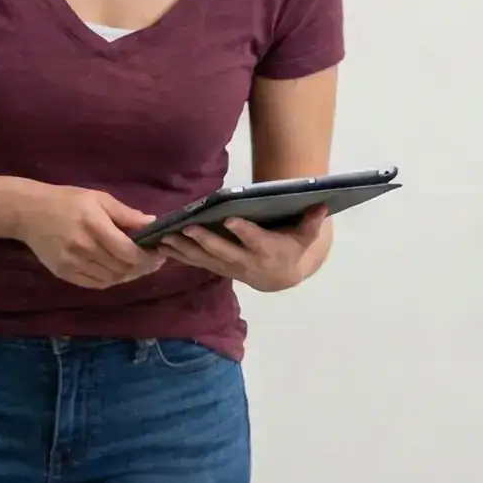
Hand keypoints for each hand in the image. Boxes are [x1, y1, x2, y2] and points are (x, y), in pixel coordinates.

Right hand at [21, 186, 163, 290]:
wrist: (28, 212)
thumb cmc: (66, 201)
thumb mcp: (98, 198)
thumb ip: (126, 214)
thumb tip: (152, 223)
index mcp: (94, 225)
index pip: (128, 251)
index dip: (147, 257)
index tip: (159, 253)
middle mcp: (83, 247)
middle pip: (122, 267)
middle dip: (143, 267)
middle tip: (154, 261)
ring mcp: (72, 263)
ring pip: (111, 278)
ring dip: (129, 275)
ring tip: (138, 266)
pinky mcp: (63, 273)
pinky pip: (95, 283)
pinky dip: (112, 280)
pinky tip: (119, 271)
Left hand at [159, 207, 330, 290]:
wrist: (282, 276)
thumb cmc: (293, 247)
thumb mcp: (305, 236)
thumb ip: (311, 222)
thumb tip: (321, 205)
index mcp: (267, 251)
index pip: (255, 240)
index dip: (243, 231)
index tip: (230, 218)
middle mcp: (246, 262)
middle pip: (223, 251)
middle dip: (205, 240)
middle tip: (188, 227)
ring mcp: (229, 267)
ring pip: (204, 259)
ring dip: (184, 249)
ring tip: (165, 237)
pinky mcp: (217, 267)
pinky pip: (196, 262)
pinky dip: (179, 254)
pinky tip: (161, 245)